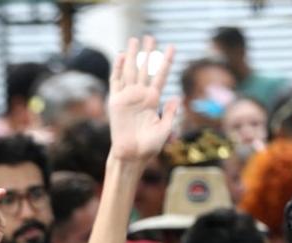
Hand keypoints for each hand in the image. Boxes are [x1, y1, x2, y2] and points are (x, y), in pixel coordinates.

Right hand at [107, 37, 177, 162]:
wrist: (132, 155)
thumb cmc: (149, 146)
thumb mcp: (165, 128)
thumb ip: (170, 112)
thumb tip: (176, 97)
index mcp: (153, 100)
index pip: (160, 75)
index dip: (166, 61)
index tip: (172, 47)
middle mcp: (140, 96)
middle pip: (144, 68)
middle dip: (147, 52)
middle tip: (150, 37)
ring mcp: (128, 97)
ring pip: (130, 71)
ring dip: (132, 55)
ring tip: (135, 40)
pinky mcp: (116, 102)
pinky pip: (116, 82)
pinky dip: (117, 68)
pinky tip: (120, 56)